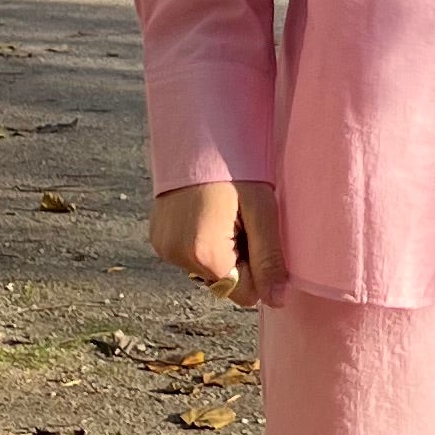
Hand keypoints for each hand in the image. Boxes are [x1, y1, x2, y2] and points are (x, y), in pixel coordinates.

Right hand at [150, 179, 285, 306]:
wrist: (197, 133)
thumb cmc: (236, 167)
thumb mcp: (262, 211)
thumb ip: (269, 259)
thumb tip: (276, 300)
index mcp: (204, 254)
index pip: (242, 294)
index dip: (257, 269)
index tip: (255, 234)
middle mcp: (177, 257)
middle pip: (224, 282)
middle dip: (238, 259)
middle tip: (240, 219)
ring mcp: (164, 248)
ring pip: (208, 270)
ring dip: (220, 250)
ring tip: (222, 212)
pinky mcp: (158, 239)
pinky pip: (190, 255)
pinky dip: (203, 242)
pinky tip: (207, 213)